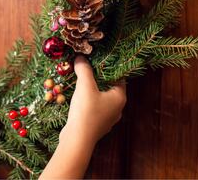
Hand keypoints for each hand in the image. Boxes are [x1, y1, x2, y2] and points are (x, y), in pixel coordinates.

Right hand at [40, 55, 126, 178]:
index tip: (98, 60)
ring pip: (102, 98)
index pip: (119, 77)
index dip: (109, 67)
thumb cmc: (86, 111)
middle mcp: (117, 108)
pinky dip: (88, 102)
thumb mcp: (85, 86)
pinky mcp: (97, 125)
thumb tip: (81, 57)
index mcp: (120, 97)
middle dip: (98, 78)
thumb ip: (84, 69)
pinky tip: (78, 98)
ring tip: (81, 81)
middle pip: (109, 87)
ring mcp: (108, 118)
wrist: (77, 140)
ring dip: (92, 90)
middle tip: (87, 68)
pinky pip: (95, 108)